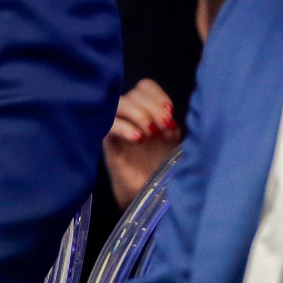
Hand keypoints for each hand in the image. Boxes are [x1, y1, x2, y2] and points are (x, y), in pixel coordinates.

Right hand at [101, 80, 180, 208]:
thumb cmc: (163, 168)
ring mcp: (117, 126)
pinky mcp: (107, 141)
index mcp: (147, 111)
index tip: (170, 115)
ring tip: (151, 135)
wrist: (149, 196)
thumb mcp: (175, 143)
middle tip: (163, 130)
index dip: (158, 96)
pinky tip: (138, 139)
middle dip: (152, 108)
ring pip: (120, 102)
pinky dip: (124, 127)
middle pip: (135, 91)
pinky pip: (108, 123)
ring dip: (139, 114)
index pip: (146, 86)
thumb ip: (173, 125)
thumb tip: (173, 114)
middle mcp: (131, 115)